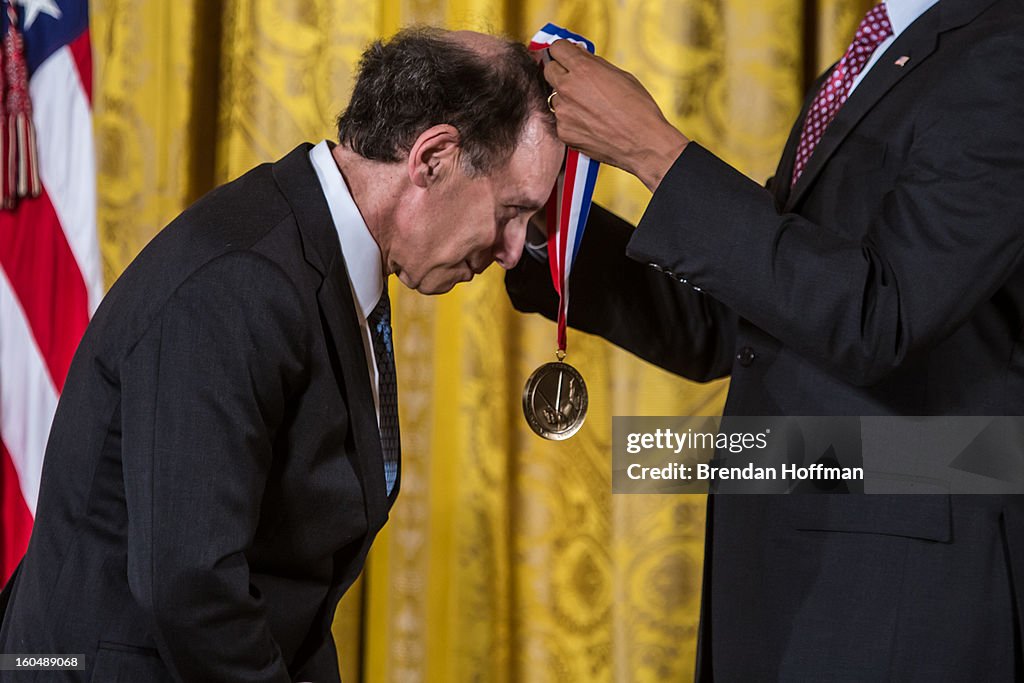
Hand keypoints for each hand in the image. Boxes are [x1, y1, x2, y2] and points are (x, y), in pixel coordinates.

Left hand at [543, 40, 689, 191]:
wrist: (643, 143)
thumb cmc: (638, 109)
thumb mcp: (620, 75)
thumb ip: (594, 63)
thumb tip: (579, 53)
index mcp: (583, 69)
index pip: (557, 48)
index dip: (564, 51)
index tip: (568, 55)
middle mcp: (568, 88)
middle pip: (549, 70)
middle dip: (560, 71)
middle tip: (575, 78)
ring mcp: (563, 112)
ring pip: (556, 97)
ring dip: (567, 98)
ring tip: (591, 108)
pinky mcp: (563, 132)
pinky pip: (561, 119)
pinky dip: (572, 120)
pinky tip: (591, 124)